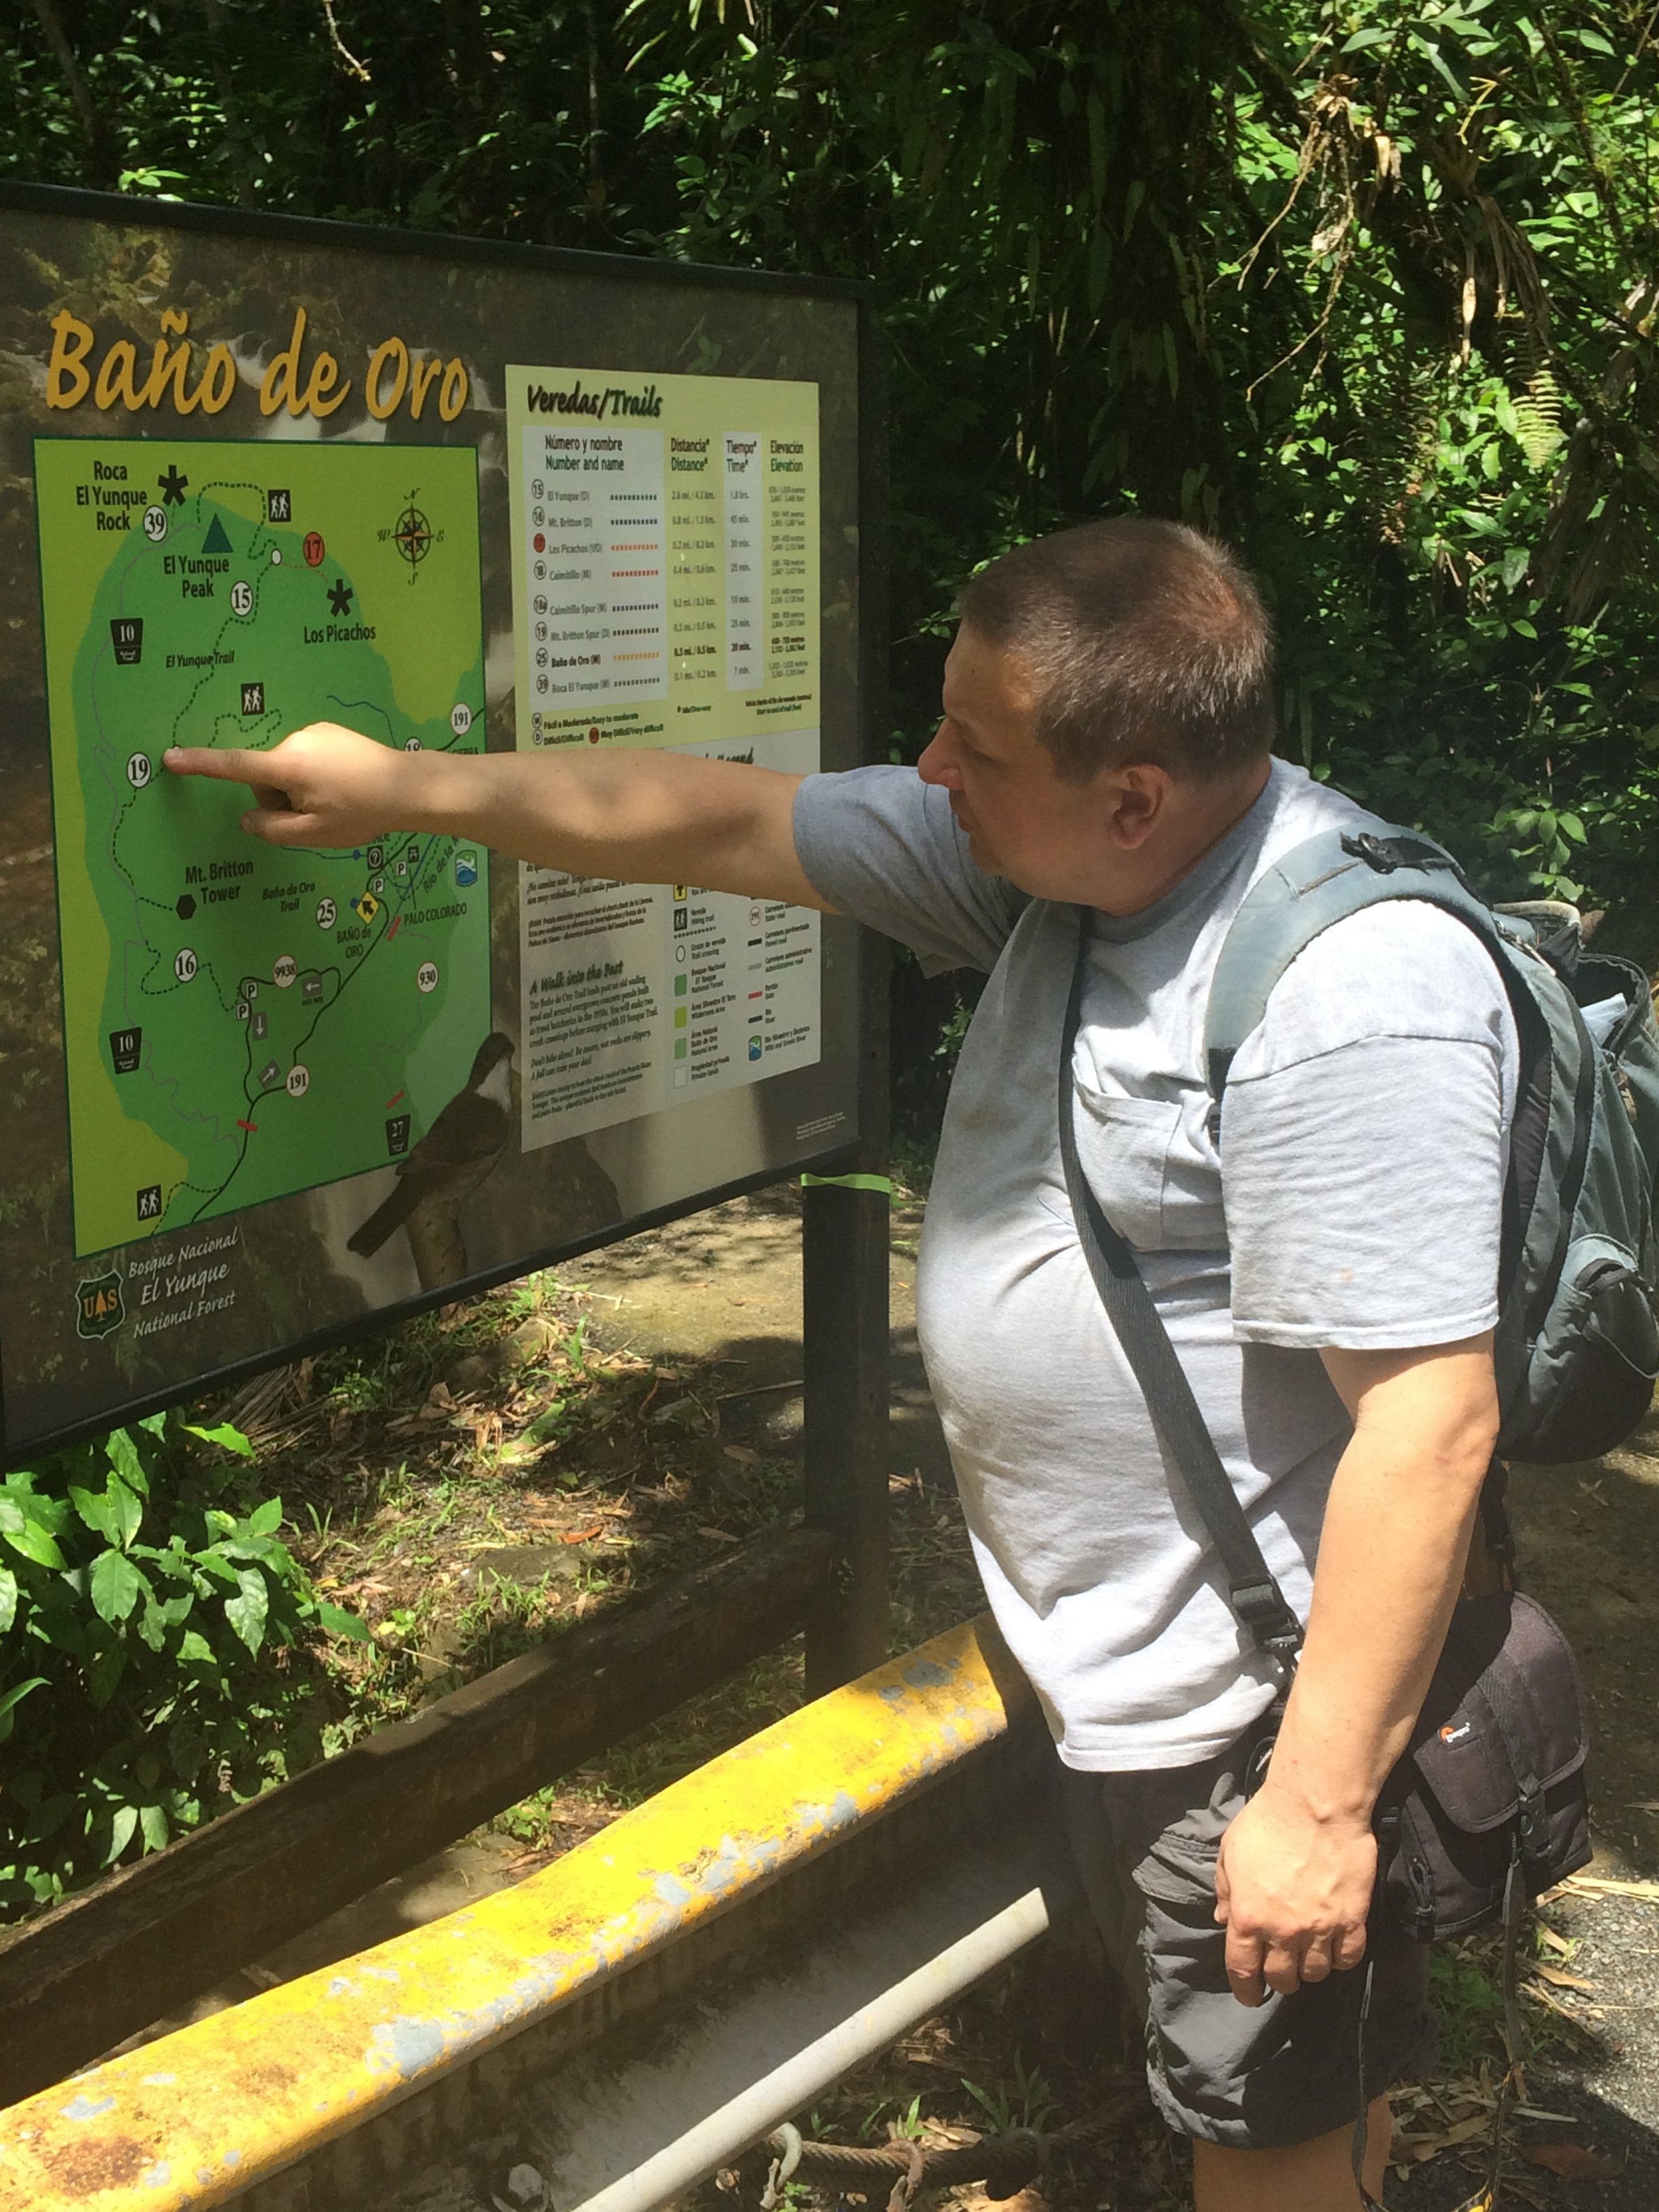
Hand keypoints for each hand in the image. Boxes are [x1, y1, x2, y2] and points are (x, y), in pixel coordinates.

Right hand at [164, 722, 415, 848]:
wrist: (409, 786)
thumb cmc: (363, 813)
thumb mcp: (314, 833)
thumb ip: (273, 829)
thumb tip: (248, 818)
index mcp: (288, 765)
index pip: (235, 766)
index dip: (201, 764)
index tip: (171, 757)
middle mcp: (296, 740)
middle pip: (266, 777)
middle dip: (280, 799)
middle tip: (317, 816)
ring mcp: (314, 732)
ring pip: (286, 769)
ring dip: (299, 789)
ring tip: (337, 802)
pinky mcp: (329, 731)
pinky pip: (306, 758)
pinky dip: (314, 776)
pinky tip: (343, 787)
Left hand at [1212, 1781, 1375, 2005]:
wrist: (1316, 1805)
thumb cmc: (1267, 1822)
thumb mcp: (1230, 1853)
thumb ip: (1226, 1891)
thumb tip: (1224, 1921)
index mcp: (1247, 1917)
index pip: (1243, 1971)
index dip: (1245, 1990)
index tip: (1250, 1997)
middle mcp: (1283, 1931)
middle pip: (1282, 1978)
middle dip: (1279, 1979)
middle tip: (1282, 1969)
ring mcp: (1320, 1929)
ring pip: (1315, 1974)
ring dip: (1309, 1969)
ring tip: (1308, 1956)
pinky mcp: (1352, 1921)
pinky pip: (1347, 1958)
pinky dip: (1340, 1959)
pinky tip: (1335, 1947)